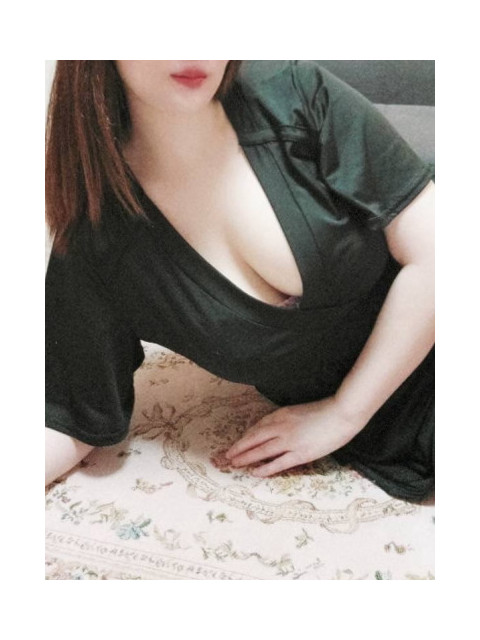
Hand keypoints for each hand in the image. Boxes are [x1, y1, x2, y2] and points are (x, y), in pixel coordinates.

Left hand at [224, 396, 365, 476]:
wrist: (342, 413)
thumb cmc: (325, 410)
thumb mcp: (299, 411)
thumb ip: (286, 419)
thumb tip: (275, 429)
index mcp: (281, 414)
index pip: (258, 427)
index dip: (245, 437)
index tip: (237, 443)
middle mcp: (281, 426)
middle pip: (254, 438)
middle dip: (239, 448)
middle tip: (226, 456)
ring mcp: (290, 440)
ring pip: (261, 451)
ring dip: (246, 458)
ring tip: (234, 464)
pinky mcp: (300, 453)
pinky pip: (278, 463)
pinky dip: (265, 468)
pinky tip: (254, 472)